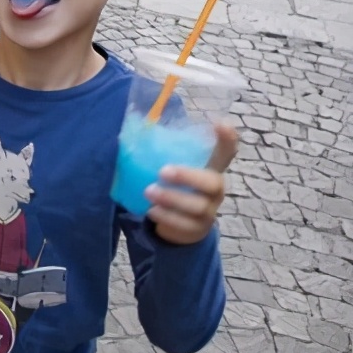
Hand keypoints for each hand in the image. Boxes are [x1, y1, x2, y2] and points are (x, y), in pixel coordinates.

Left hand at [146, 123, 237, 245]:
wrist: (180, 225)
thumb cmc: (175, 188)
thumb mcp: (171, 170)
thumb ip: (159, 156)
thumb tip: (125, 137)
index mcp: (210, 170)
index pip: (225, 152)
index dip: (227, 139)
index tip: (221, 123)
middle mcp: (214, 190)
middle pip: (213, 183)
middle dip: (188, 176)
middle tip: (162, 171)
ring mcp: (209, 211)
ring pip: (198, 206)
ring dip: (172, 199)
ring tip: (148, 192)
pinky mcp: (198, 229)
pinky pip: (185, 225)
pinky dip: (167, 218)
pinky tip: (152, 211)